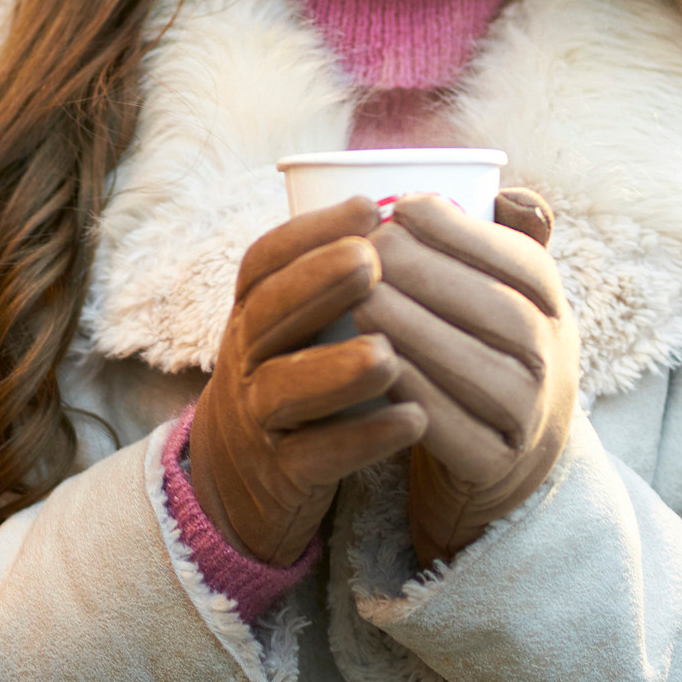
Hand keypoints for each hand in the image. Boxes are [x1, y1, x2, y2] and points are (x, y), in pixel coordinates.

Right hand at [186, 198, 431, 566]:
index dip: (309, 231)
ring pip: (284, 388)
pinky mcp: (280, 473)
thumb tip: (440, 204)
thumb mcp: (300, 323)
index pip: (264, 261)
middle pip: (266, 314)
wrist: (241, 476)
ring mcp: (257, 416)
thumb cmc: (297, 375)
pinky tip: (412, 421)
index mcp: (253, 311)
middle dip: (316, 284)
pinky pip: (315, 456)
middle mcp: (246, 357)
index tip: (368, 206)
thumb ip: (347, 274)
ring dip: (335, 369)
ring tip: (388, 355)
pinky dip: (362, 439)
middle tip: (371, 260)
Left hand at [356, 189, 575, 565]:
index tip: (402, 206)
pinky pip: (453, 427)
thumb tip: (507, 192)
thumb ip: (505, 239)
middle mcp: (552, 360)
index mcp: (553, 307)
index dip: (465, 231)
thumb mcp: (507, 297)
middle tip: (369, 249)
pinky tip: (373, 362)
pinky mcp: (494, 465)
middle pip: (501, 311)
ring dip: (418, 329)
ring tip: (361, 298)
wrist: (504, 460)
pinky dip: (413, 392)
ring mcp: (529, 417)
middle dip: (432, 274)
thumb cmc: (486, 352)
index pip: (524, 261)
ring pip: (478, 368)